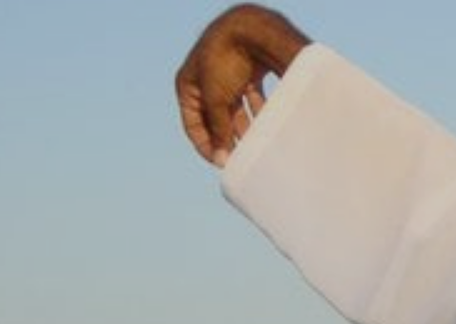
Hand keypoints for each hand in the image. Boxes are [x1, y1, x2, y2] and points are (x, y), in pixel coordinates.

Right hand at [176, 3, 309, 166]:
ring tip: (255, 145)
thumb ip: (219, 129)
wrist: (251, 29)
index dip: (206, 145)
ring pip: (236, 110)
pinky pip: (252, 98)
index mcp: (188, 85)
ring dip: (245, 127)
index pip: (193, 124)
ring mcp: (227, 76)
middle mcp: (205, 81)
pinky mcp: (248, 72)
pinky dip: (259, 111)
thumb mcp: (217, 99)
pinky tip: (267, 125)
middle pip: (216, 119)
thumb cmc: (225, 61)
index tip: (221, 163)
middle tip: (241, 157)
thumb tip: (220, 158)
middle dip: (228, 137)